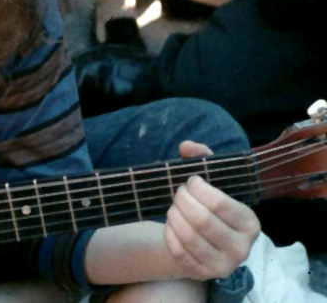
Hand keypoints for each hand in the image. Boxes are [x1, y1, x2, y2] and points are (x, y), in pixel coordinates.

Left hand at [164, 141, 260, 280]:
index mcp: (250, 223)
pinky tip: (172, 223)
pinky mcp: (202, 273)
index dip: (198, 188)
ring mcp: (222, 265)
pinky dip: (170, 232)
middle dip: (183, 200)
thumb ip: (202, 158)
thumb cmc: (210, 206)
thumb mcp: (212, 181)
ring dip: (174, 215)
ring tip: (175, 206)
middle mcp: (242, 249)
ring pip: (188, 236)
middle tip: (179, 192)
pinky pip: (178, 250)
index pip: (219, 203)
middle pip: (202, 220)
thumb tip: (186, 146)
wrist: (203, 242)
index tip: (191, 181)